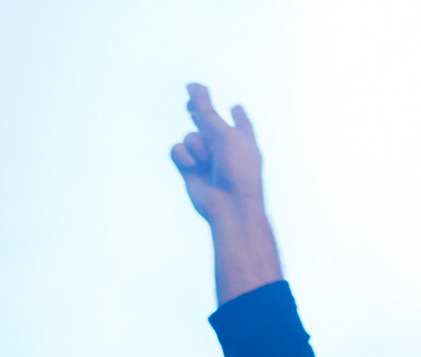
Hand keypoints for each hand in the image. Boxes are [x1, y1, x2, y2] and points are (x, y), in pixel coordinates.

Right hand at [171, 83, 263, 227]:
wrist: (231, 207)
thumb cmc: (237, 170)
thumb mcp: (224, 134)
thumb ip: (207, 110)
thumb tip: (193, 84)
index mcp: (243, 139)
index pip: (240, 122)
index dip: (238, 115)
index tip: (236, 108)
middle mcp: (225, 148)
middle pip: (208, 123)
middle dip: (199, 112)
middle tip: (190, 104)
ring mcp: (206, 159)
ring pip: (190, 136)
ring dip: (196, 144)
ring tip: (207, 161)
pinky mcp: (189, 169)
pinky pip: (177, 149)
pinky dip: (182, 154)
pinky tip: (191, 165)